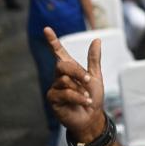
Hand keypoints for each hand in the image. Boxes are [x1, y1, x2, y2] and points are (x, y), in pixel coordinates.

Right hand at [45, 27, 105, 141]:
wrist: (92, 116)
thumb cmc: (92, 97)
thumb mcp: (95, 77)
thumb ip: (94, 59)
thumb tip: (97, 39)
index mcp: (69, 69)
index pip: (58, 52)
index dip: (53, 41)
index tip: (47, 28)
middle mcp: (59, 76)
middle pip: (62, 65)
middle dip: (78, 72)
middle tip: (88, 81)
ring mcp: (55, 87)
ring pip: (65, 81)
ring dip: (80, 89)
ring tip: (86, 97)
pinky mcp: (52, 99)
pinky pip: (65, 93)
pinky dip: (78, 97)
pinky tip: (84, 102)